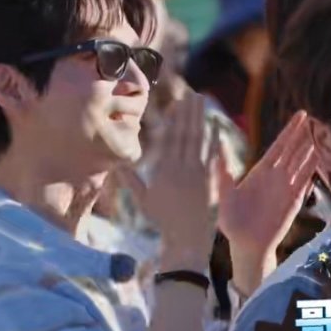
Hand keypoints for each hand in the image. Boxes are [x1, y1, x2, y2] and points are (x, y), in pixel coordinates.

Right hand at [116, 91, 219, 270]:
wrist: (186, 237)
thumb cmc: (162, 219)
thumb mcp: (142, 200)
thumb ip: (130, 180)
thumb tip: (115, 164)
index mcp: (164, 171)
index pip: (170, 138)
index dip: (175, 118)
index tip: (179, 102)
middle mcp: (181, 169)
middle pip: (186, 134)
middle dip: (190, 112)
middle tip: (194, 93)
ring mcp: (197, 173)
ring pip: (199, 140)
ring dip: (201, 119)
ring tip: (203, 102)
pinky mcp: (210, 179)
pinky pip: (211, 153)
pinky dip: (213, 138)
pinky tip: (215, 124)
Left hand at [218, 110, 317, 293]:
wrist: (247, 245)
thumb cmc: (233, 222)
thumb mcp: (225, 196)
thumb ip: (223, 174)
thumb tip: (216, 149)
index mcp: (261, 171)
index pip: (279, 146)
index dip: (290, 130)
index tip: (300, 115)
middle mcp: (277, 176)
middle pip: (295, 150)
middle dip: (305, 134)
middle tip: (317, 116)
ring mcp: (288, 188)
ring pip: (304, 163)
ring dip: (314, 148)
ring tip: (324, 132)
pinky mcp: (296, 201)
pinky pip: (307, 182)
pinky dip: (315, 170)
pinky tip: (324, 158)